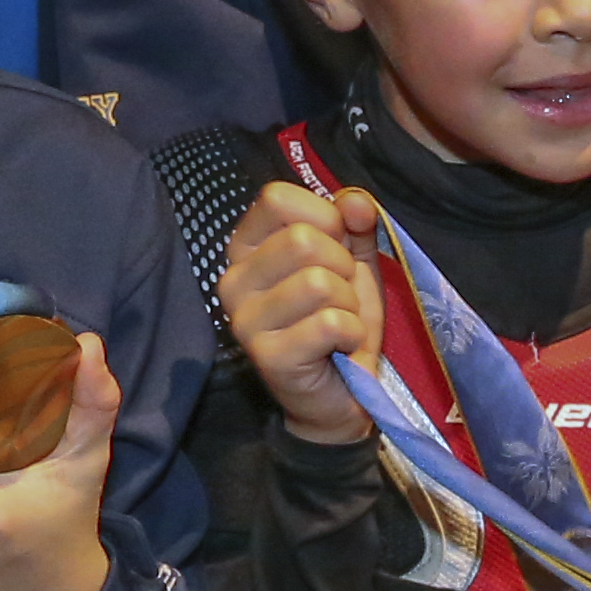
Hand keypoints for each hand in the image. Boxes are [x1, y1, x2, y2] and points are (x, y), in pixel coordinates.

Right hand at [215, 182, 386, 447]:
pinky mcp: (267, 356)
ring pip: (319, 283)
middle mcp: (232, 280)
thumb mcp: (352, 261)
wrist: (344, 392)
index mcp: (245, 248)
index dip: (323, 217)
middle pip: (303, 240)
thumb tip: (357, 201)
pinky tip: (338, 348)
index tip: (334, 249)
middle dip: (342, 268)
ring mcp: (244, 320)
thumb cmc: (340, 319)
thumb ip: (354, 223)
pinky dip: (350, 334)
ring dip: (348, 305)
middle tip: (338, 298)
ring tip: (338, 324)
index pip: (276, 198)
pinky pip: (329, 323)